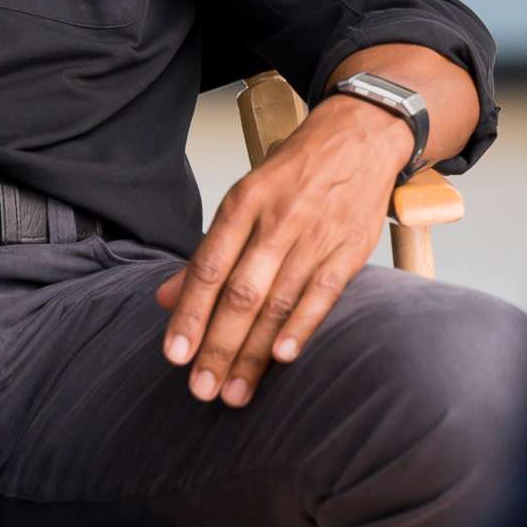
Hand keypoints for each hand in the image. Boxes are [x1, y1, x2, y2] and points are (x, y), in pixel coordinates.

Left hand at [155, 97, 408, 407]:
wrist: (361, 134)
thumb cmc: (296, 171)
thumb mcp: (245, 197)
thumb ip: (208, 252)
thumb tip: (165, 299)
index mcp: (243, 203)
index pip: (208, 268)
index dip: (190, 314)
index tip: (175, 356)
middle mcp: (277, 220)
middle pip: (241, 292)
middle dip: (218, 346)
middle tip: (202, 389)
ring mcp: (315, 235)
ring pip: (279, 302)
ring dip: (254, 353)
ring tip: (236, 393)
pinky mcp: (350, 249)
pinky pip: (323, 294)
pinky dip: (303, 327)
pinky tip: (283, 359)